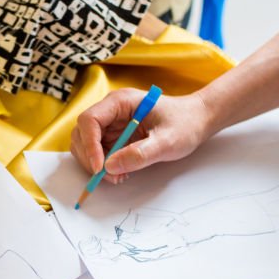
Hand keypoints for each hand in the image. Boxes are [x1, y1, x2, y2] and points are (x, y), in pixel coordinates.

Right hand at [71, 88, 213, 183]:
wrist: (196, 121)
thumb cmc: (185, 123)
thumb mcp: (168, 141)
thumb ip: (141, 154)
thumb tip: (111, 167)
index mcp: (120, 102)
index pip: (89, 120)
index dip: (89, 145)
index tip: (100, 167)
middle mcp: (111, 111)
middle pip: (82, 133)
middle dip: (90, 158)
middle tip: (109, 176)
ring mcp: (111, 124)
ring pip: (86, 145)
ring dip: (96, 165)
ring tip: (118, 176)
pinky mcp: (115, 137)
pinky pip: (99, 154)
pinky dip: (104, 167)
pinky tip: (122, 172)